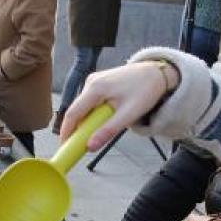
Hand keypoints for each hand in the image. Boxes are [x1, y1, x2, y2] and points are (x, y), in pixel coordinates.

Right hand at [59, 62, 178, 150]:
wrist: (156, 73)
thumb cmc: (145, 90)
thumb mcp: (129, 114)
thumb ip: (108, 130)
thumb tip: (90, 146)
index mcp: (95, 88)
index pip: (72, 114)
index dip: (66, 132)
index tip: (65, 147)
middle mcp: (90, 82)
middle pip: (76, 111)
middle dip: (78, 129)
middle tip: (83, 146)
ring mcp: (94, 81)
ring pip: (84, 107)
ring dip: (88, 121)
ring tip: (103, 129)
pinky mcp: (98, 82)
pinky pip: (90, 102)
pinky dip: (94, 114)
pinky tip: (107, 117)